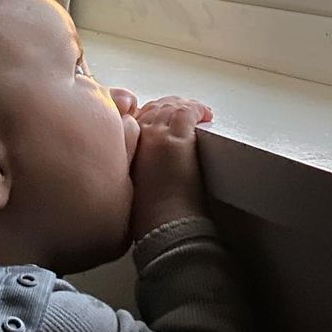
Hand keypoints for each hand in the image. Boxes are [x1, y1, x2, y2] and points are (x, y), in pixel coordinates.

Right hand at [129, 95, 212, 241]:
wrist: (163, 224)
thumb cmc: (150, 212)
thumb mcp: (131, 183)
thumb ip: (135, 163)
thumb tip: (147, 159)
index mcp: (125, 146)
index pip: (137, 117)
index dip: (152, 113)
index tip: (162, 115)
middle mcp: (138, 135)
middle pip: (155, 108)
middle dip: (169, 106)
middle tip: (182, 110)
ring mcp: (158, 135)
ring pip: (171, 107)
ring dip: (184, 107)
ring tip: (197, 112)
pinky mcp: (178, 138)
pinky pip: (188, 112)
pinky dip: (198, 109)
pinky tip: (205, 114)